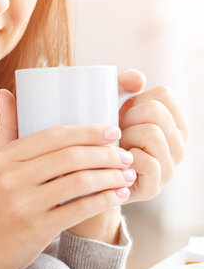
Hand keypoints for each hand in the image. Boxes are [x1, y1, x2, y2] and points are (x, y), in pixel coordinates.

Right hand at [0, 89, 133, 268]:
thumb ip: (5, 128)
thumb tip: (4, 92)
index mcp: (6, 157)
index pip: (54, 135)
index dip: (88, 131)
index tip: (113, 131)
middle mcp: (13, 177)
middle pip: (71, 156)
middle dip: (105, 153)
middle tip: (125, 154)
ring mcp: (25, 204)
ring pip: (79, 181)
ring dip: (110, 176)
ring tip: (127, 174)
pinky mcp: (37, 229)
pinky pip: (79, 209)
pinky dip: (104, 200)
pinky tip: (118, 195)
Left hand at [118, 68, 187, 202]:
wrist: (89, 172)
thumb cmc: (106, 135)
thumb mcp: (113, 105)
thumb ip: (123, 84)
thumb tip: (138, 80)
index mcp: (176, 123)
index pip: (164, 94)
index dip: (138, 99)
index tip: (126, 113)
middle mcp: (180, 146)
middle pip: (156, 112)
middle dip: (129, 118)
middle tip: (118, 132)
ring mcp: (170, 169)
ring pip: (152, 133)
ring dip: (126, 137)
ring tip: (118, 146)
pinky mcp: (154, 188)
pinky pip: (146, 162)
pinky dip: (127, 159)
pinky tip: (119, 162)